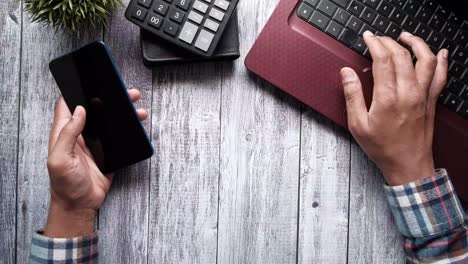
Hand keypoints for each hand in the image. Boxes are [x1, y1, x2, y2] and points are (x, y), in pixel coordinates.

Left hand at [44, 89, 148, 236]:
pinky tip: (136, 126)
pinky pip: (119, 138)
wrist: (80, 205)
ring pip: (110, 122)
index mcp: (64, 133)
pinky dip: (128, 131)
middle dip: (110, 99)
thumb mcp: (59, 159)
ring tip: (137, 108)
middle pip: (95, 110)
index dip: (78, 92)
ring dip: (123, 114)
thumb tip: (79, 110)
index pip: (68, 106)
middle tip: (125, 93)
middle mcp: (80, 135)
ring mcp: (95, 143)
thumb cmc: (64, 185)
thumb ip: (67, 134)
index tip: (92, 81)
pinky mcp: (108, 153)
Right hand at [340, 31, 447, 185]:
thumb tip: (346, 73)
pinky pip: (440, 76)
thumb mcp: (358, 125)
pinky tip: (439, 53)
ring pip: (425, 60)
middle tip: (378, 38)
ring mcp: (423, 96)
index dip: (375, 44)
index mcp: (388, 98)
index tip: (368, 37)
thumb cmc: (382, 148)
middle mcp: (408, 93)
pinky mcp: (431, 101)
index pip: (383, 60)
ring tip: (405, 37)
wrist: (408, 165)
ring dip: (416, 44)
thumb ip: (352, 95)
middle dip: (389, 42)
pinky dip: (441, 61)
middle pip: (402, 56)